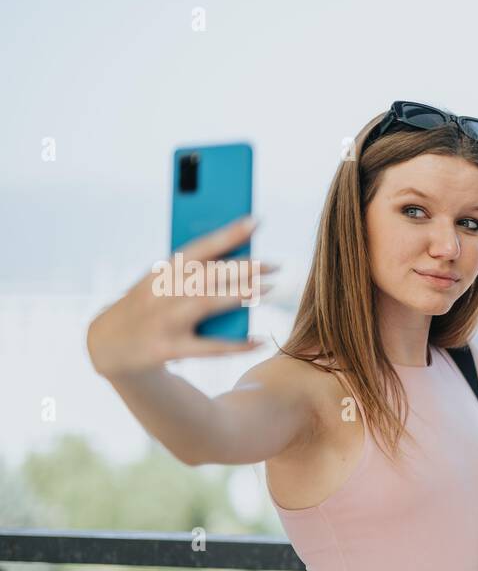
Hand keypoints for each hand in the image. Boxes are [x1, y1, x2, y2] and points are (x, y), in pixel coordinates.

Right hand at [87, 216, 277, 379]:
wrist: (109, 345)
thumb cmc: (146, 307)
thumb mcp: (160, 284)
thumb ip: (192, 274)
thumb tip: (240, 265)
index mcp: (161, 271)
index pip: (198, 247)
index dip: (227, 233)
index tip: (256, 221)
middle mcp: (161, 292)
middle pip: (208, 274)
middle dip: (243, 267)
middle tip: (275, 264)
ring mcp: (164, 320)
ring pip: (207, 303)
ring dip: (240, 295)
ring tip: (268, 289)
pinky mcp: (167, 348)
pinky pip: (209, 348)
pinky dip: (237, 345)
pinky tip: (260, 341)